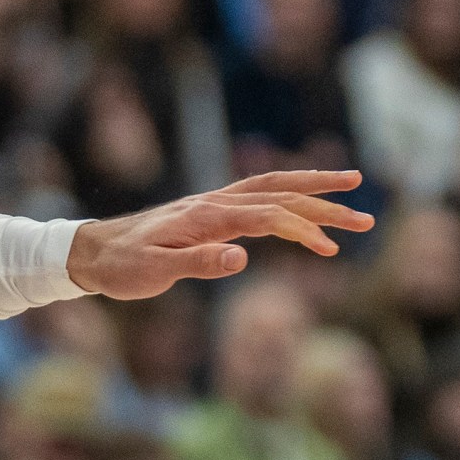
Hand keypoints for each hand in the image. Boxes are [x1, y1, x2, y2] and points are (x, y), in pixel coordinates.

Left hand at [67, 171, 373, 300]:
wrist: (92, 251)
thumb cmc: (123, 266)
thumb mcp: (154, 272)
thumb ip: (198, 263)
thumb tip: (242, 256)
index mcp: (207, 215)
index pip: (268, 216)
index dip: (303, 230)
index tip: (331, 250)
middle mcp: (216, 201)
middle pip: (281, 192)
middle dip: (325, 202)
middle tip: (366, 217)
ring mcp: (215, 203)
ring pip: (274, 187)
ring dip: (313, 189)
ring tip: (351, 191)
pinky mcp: (212, 211)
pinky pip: (260, 195)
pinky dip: (289, 196)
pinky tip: (304, 207)